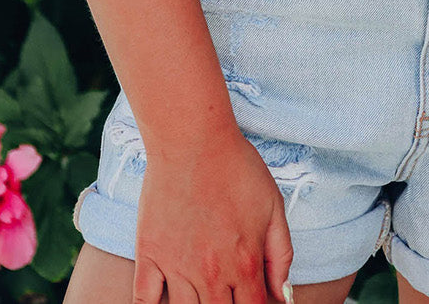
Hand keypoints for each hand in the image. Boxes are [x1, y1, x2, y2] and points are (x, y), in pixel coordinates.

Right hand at [132, 124, 294, 302]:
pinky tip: (166, 301)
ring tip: (203, 294)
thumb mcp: (273, 206)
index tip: (253, 300)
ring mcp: (177, 267)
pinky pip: (144, 301)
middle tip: (226, 293)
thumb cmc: (235, 166)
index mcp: (244, 263)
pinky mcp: (149, 255)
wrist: (192, 140)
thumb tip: (283, 294)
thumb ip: (280, 254)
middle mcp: (211, 274)